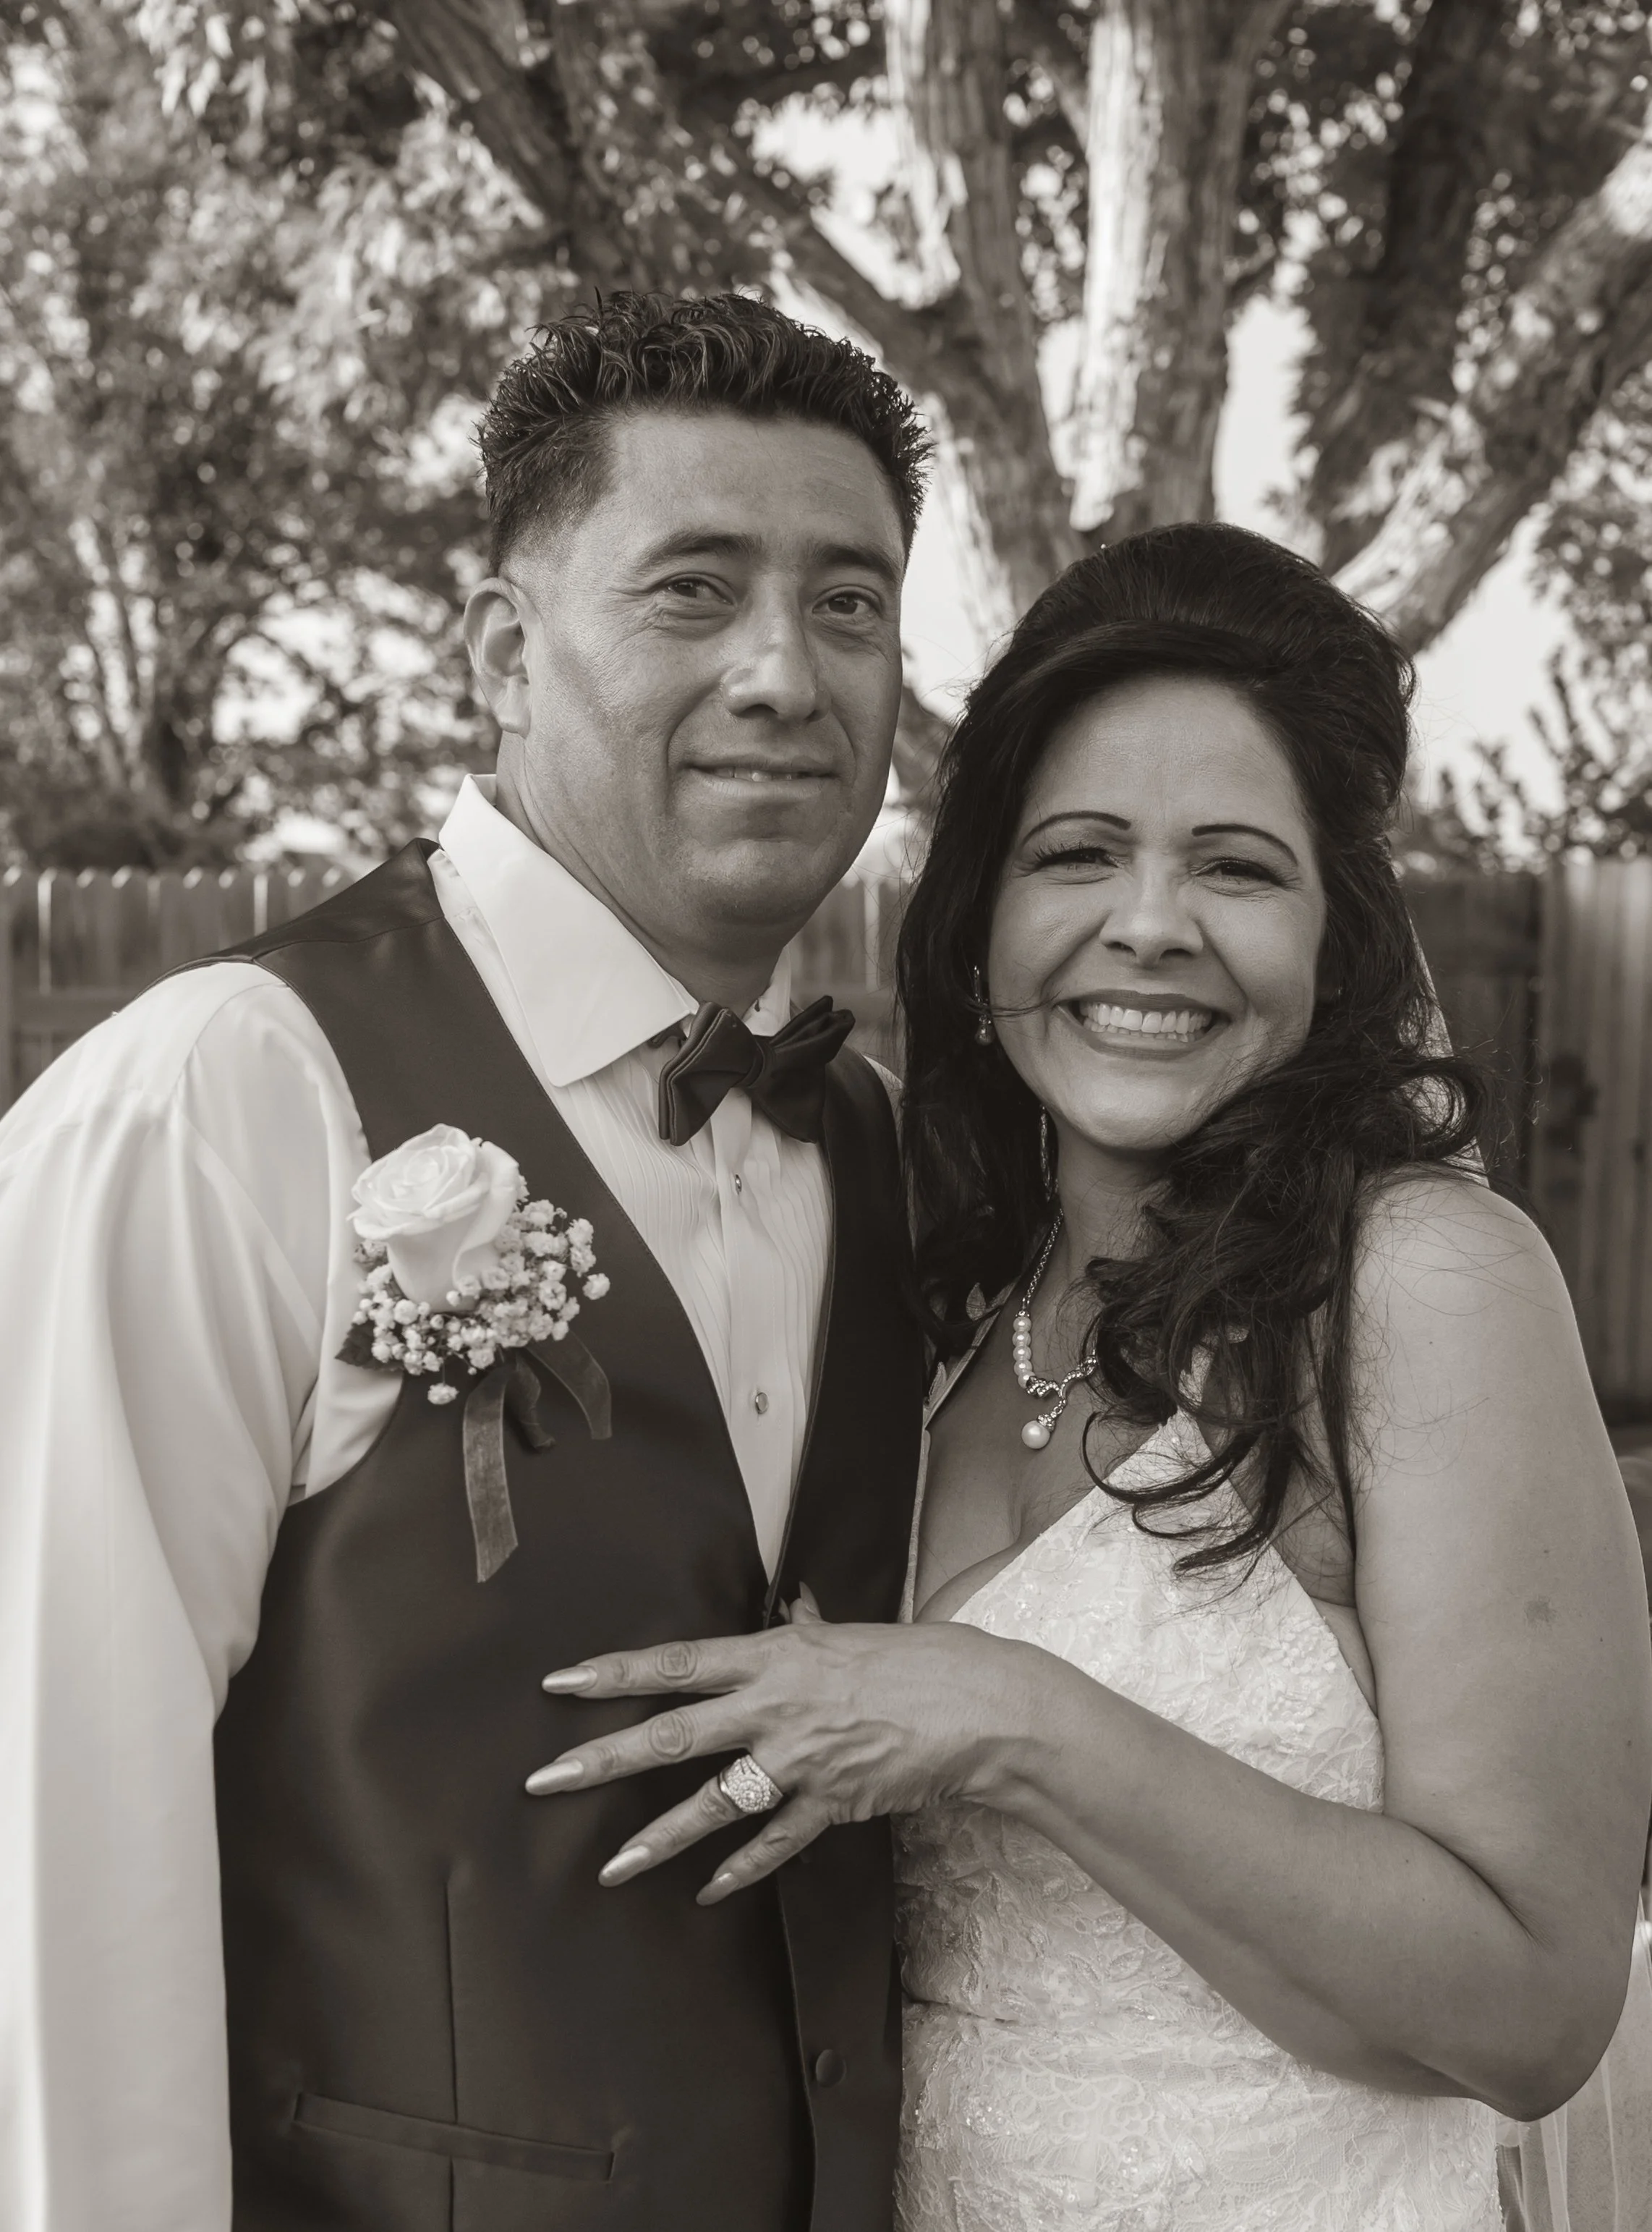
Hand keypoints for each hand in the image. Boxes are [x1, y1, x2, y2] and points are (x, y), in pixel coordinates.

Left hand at [525, 1598, 1030, 1903]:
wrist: (977, 1705)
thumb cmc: (917, 1660)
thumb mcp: (849, 1634)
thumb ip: (809, 1630)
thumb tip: (795, 1608)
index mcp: (774, 1657)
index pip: (677, 1664)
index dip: (616, 1674)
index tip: (562, 1683)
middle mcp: (774, 1707)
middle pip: (673, 1734)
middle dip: (605, 1758)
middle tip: (547, 1780)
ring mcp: (799, 1760)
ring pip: (712, 1803)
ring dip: (657, 1838)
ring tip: (611, 1867)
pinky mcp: (828, 1804)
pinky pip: (772, 1843)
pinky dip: (738, 1869)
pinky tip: (706, 1890)